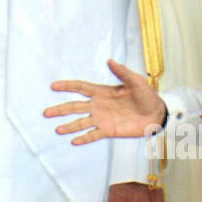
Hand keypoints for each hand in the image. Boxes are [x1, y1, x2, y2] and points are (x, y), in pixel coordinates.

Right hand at [44, 60, 166, 142]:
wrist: (155, 114)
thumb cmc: (146, 95)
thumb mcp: (135, 81)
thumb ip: (122, 72)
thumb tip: (110, 61)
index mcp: (102, 92)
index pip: (80, 88)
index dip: (67, 86)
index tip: (53, 86)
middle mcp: (98, 106)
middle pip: (75, 107)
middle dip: (60, 110)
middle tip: (46, 113)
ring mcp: (102, 119)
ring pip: (81, 123)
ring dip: (69, 127)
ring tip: (57, 130)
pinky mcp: (109, 131)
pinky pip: (93, 135)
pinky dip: (84, 138)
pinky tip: (74, 141)